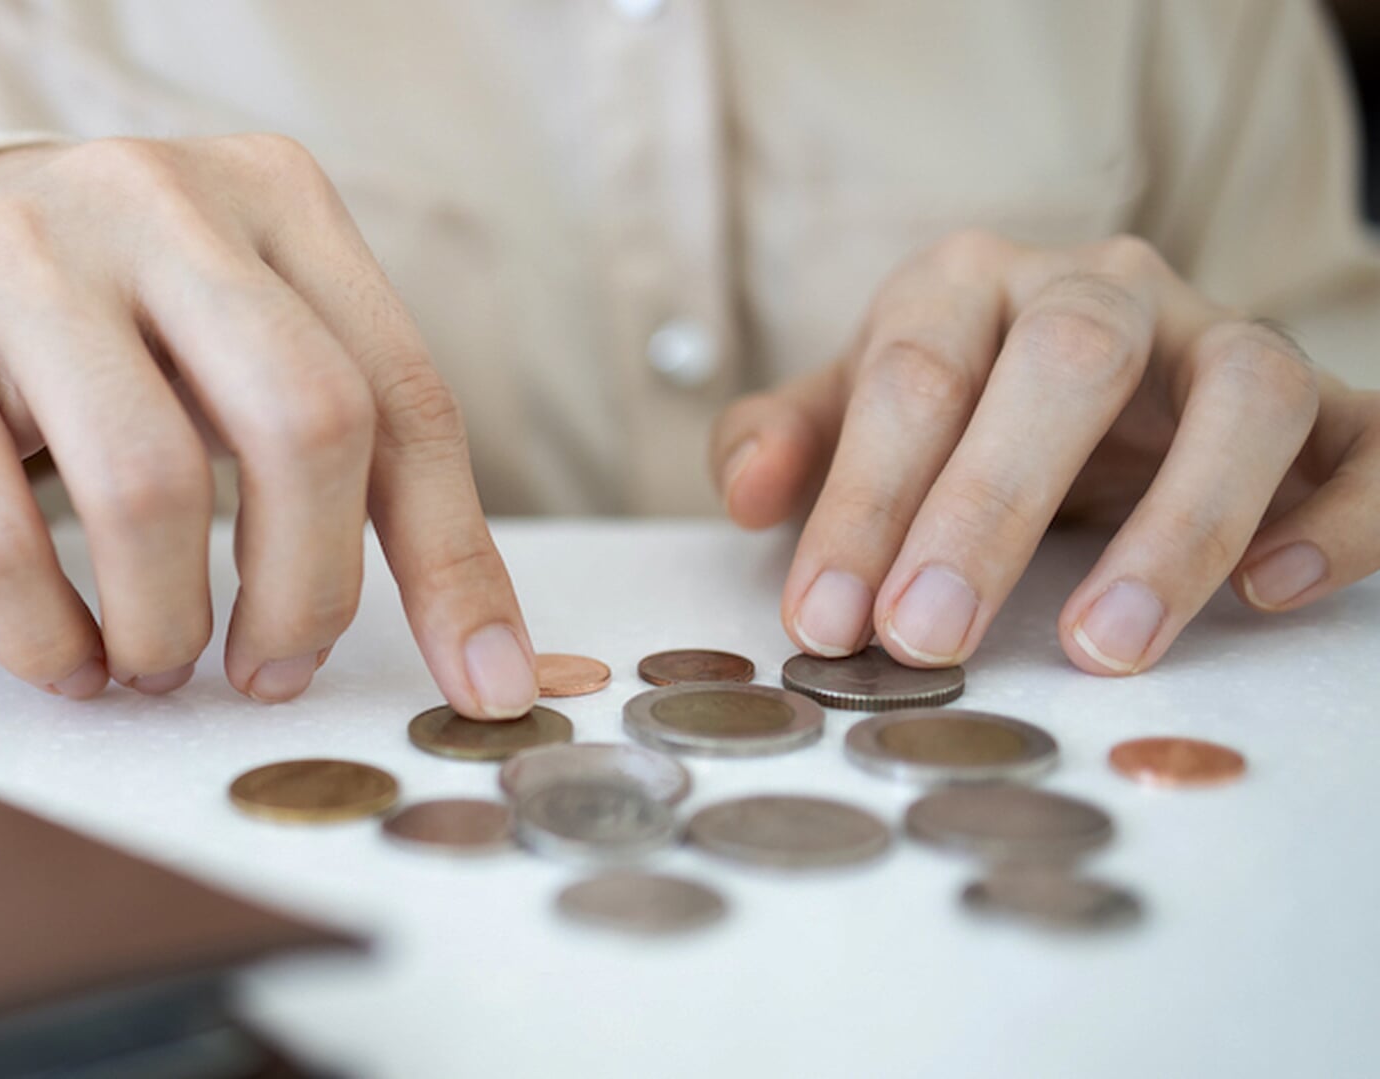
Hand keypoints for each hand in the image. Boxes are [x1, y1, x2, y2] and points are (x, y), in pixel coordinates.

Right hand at [0, 135, 536, 714]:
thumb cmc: (129, 331)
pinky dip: (44, 639)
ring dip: (167, 626)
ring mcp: (20, 260)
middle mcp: (156, 202)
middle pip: (302, 421)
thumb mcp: (254, 349)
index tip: (481, 686)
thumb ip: (369, 474)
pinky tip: (69, 659)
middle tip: (272, 672)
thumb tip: (499, 667)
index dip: (452, 562)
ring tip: (157, 660)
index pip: (401, 395)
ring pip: (147, 486)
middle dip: (309, 592)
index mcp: (277, 199)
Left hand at [711, 230, 1379, 674]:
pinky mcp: (1326, 409)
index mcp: (970, 284)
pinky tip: (1271, 594)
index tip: (825, 621)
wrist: (1088, 387)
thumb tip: (745, 492)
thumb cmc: (952, 413)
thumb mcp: (854, 417)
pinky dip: (1337, 514)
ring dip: (1179, 522)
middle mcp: (1104, 288)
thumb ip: (791, 441)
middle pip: (1067, 361)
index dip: (864, 502)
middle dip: (989, 504)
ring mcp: (1221, 339)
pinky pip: (1363, 438)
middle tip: (927, 635)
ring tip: (1101, 646)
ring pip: (1241, 390)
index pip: (913, 377)